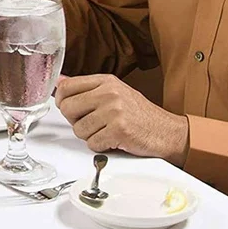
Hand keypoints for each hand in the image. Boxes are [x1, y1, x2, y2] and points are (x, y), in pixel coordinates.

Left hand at [55, 74, 188, 166]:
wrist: (167, 132)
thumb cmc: (140, 114)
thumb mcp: (114, 92)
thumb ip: (87, 88)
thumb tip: (60, 82)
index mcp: (106, 81)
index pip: (66, 87)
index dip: (61, 101)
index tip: (67, 108)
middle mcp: (109, 93)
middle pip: (67, 108)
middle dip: (74, 120)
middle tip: (89, 123)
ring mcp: (114, 111)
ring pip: (78, 129)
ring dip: (89, 136)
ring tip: (104, 132)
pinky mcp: (119, 130)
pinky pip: (92, 143)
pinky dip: (99, 146)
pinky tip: (112, 140)